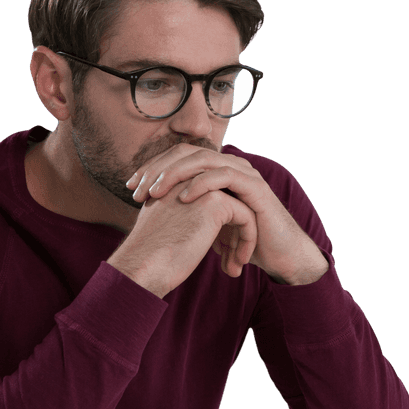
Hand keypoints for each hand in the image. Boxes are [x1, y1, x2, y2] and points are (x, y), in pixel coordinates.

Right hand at [107, 179, 256, 297]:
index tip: (221, 250)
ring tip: (237, 262)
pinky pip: (246, 217)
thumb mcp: (165, 227)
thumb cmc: (151, 257)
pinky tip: (239, 262)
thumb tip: (196, 227)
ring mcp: (202, 187)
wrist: (143, 267)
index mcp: (174, 183)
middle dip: (235, 230)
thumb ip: (181, 217)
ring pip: (240, 208)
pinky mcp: (215, 201)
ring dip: (244, 237)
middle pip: (229, 201)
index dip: (222, 226)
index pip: (213, 200)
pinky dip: (248, 240)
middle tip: (234, 255)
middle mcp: (188, 179)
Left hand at [125, 144, 327, 284]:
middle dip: (157, 169)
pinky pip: (224, 176)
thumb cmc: (244, 241)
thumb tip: (153, 217)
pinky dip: (201, 184)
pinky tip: (183, 198)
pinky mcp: (255, 187)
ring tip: (154, 192)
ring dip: (174, 173)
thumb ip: (187, 215)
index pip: (177, 157)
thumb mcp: (208, 225)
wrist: (279, 255)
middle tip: (136, 190)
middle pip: (185, 153)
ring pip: (202, 160)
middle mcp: (229, 165)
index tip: (130, 188)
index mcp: (216, 170)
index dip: (152, 168)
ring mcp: (243, 173)